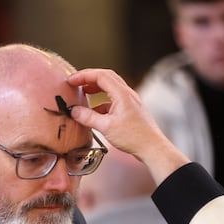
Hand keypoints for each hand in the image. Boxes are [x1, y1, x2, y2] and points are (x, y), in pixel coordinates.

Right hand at [67, 68, 189, 183]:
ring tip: (83, 93)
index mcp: (122, 94)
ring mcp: (129, 101)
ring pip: (110, 87)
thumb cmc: (134, 137)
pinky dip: (101, 101)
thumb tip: (74, 111)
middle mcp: (127, 94)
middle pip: (106, 77)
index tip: (71, 80)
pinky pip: (113, 99)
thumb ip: (88, 117)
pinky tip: (94, 111)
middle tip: (75, 83)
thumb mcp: (107, 127)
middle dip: (89, 78)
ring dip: (95, 88)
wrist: (152, 147)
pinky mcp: (130, 109)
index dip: (84, 75)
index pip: (100, 76)